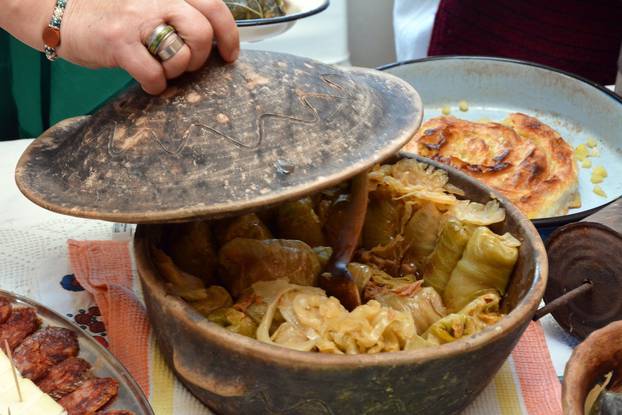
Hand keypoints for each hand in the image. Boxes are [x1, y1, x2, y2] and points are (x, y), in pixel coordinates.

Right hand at [59, 0, 238, 93]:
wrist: (59, 12)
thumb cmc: (111, 13)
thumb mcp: (150, 4)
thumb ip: (179, 14)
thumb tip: (214, 40)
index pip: (214, 7)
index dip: (229, 35)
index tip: (230, 54)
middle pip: (203, 33)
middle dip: (200, 57)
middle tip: (187, 64)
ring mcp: (137, 19)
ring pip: (182, 55)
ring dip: (176, 71)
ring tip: (159, 68)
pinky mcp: (119, 42)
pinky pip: (154, 74)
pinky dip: (155, 84)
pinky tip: (147, 81)